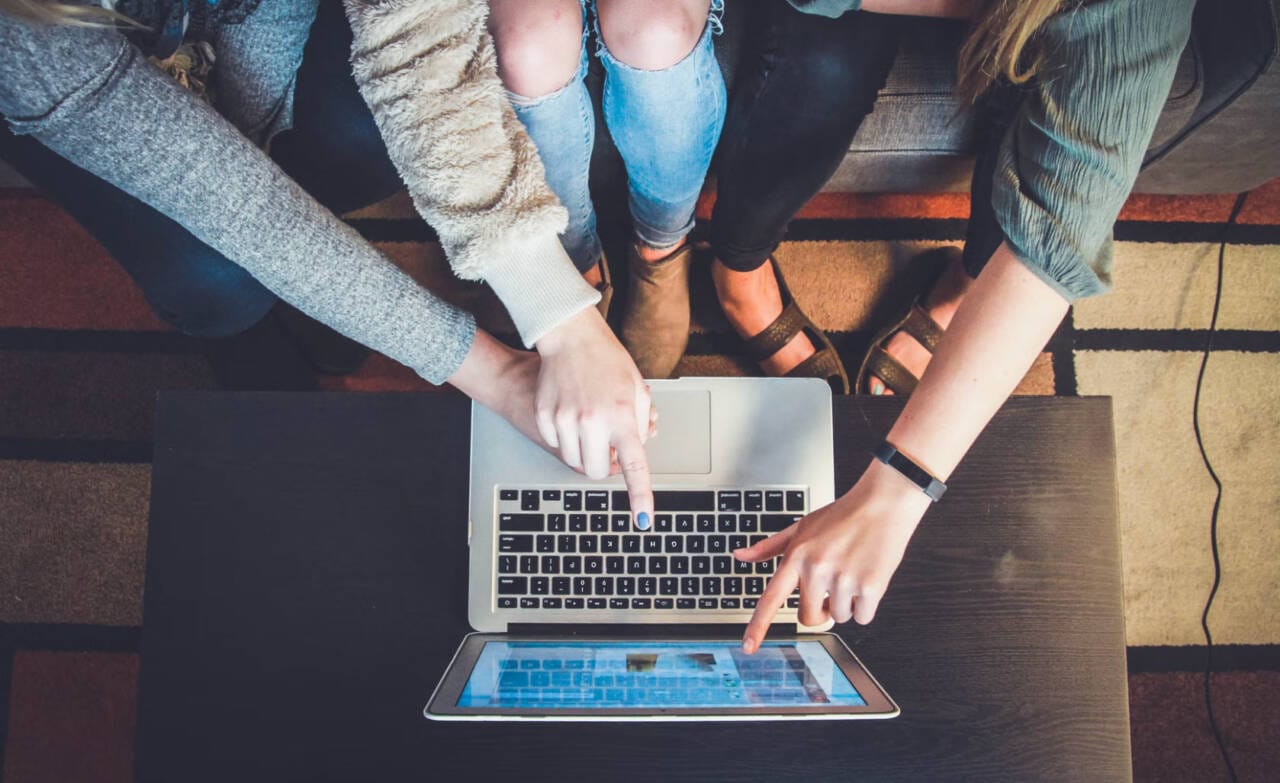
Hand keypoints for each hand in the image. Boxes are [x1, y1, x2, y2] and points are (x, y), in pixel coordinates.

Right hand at [533, 307, 655, 527]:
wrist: (570, 337)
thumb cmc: (607, 360)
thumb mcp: (637, 389)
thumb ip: (641, 424)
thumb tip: (637, 449)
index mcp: (622, 416)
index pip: (634, 466)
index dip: (640, 496)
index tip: (643, 519)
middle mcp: (593, 421)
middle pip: (596, 471)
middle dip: (603, 465)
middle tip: (608, 446)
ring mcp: (565, 419)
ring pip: (574, 461)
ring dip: (584, 451)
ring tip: (590, 423)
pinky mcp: (545, 416)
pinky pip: (556, 444)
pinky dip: (565, 437)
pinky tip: (571, 413)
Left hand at [735, 460, 931, 652]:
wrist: (883, 503)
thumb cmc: (842, 515)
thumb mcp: (801, 526)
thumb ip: (769, 547)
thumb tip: (740, 556)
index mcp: (797, 556)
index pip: (771, 598)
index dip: (758, 626)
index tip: (748, 647)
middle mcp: (817, 569)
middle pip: (809, 618)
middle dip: (820, 610)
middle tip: (830, 588)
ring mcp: (843, 579)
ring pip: (839, 617)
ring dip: (846, 604)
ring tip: (852, 573)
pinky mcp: (870, 586)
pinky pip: (862, 617)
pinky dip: (866, 605)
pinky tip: (867, 578)